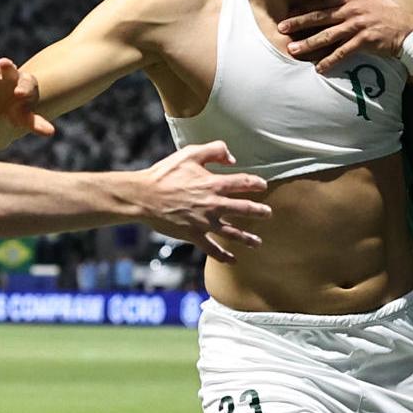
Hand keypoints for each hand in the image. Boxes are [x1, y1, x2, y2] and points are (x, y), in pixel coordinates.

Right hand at [0, 51, 54, 137]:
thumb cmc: (16, 111)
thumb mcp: (24, 118)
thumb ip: (36, 123)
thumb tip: (51, 133)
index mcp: (25, 84)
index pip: (27, 84)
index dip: (23, 88)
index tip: (18, 94)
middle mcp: (10, 75)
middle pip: (10, 70)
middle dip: (7, 67)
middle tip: (4, 63)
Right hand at [137, 141, 270, 261]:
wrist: (144, 196)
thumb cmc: (164, 174)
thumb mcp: (189, 154)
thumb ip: (213, 151)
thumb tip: (232, 158)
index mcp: (214, 183)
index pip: (243, 182)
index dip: (256, 183)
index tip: (262, 185)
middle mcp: (213, 204)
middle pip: (244, 209)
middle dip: (259, 212)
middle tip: (268, 214)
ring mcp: (205, 222)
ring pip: (232, 232)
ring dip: (247, 238)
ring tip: (257, 242)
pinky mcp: (194, 234)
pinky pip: (212, 249)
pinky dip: (223, 256)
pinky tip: (233, 261)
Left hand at [277, 0, 412, 73]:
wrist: (408, 30)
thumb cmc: (387, 10)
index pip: (322, 2)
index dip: (304, 8)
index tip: (287, 13)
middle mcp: (352, 11)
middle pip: (320, 17)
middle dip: (299, 23)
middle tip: (280, 29)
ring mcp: (358, 26)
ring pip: (329, 36)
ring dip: (309, 44)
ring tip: (292, 50)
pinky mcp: (365, 41)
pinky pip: (344, 52)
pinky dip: (330, 61)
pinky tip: (318, 69)